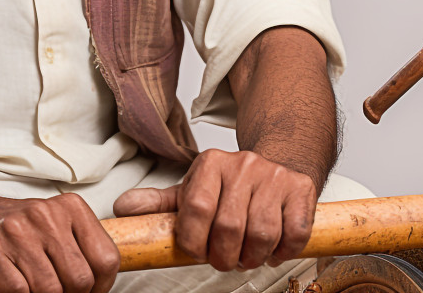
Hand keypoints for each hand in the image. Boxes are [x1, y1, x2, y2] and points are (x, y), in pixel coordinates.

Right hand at [0, 192, 119, 292]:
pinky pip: (20, 292)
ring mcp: (17, 231)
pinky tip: (21, 288)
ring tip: (38, 289)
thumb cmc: (24, 228)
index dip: (102, 287)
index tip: (91, 292)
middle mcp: (45, 214)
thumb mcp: (60, 225)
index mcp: (70, 206)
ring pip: (51, 290)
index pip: (106, 259)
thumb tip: (99, 289)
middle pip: (79, 279)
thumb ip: (83, 250)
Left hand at [112, 149, 316, 272]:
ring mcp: (273, 176)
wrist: (275, 163)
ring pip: (263, 233)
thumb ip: (158, 204)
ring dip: (254, 256)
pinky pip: (294, 233)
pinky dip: (284, 250)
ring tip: (247, 254)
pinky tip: (274, 246)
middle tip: (225, 258)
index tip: (198, 250)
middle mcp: (241, 164)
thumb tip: (121, 210)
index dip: (195, 241)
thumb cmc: (228, 185)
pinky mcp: (301, 188)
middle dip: (225, 255)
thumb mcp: (190, 190)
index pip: (195, 208)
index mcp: (209, 163)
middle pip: (229, 226)